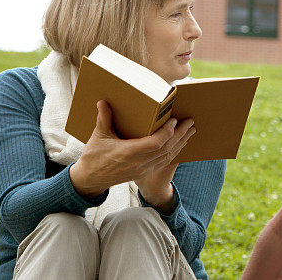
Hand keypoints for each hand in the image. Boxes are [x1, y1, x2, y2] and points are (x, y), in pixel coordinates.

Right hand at [69, 100, 195, 198]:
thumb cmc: (94, 156)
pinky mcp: (144, 172)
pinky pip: (164, 162)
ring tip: (190, 131)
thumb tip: (103, 101)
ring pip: (167, 156)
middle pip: (166, 148)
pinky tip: (180, 144)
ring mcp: (143, 169)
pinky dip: (174, 152)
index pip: (155, 143)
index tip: (174, 120)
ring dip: (181, 143)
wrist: (91, 179)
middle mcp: (139, 162)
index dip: (167, 132)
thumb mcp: (98, 136)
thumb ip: (103, 118)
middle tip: (190, 122)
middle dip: (180, 135)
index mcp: (128, 152)